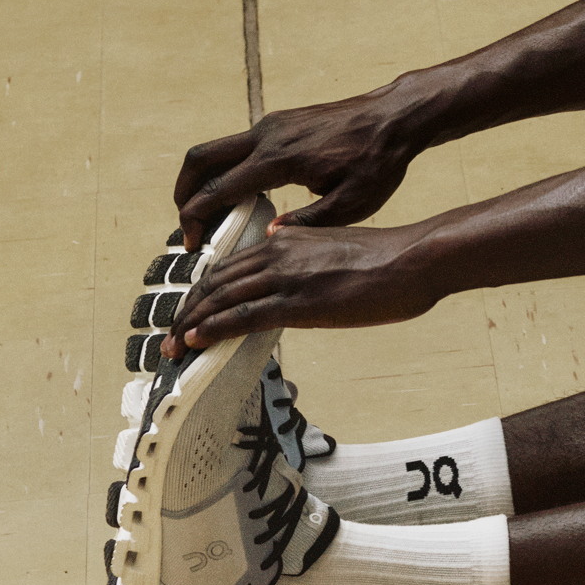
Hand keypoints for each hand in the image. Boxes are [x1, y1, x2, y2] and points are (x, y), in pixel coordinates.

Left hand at [164, 223, 441, 357]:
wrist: (414, 259)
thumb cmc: (389, 254)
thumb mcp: (337, 237)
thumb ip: (304, 241)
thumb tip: (280, 241)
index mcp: (287, 240)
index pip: (229, 265)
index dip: (202, 291)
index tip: (190, 312)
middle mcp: (278, 254)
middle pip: (215, 282)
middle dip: (187, 311)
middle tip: (170, 335)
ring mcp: (287, 278)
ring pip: (221, 300)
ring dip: (191, 325)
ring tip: (173, 347)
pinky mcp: (299, 303)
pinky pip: (243, 316)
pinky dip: (213, 329)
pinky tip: (197, 341)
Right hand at [175, 90, 423, 248]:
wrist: (396, 117)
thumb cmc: (379, 160)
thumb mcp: (352, 203)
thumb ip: (308, 221)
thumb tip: (268, 236)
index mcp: (279, 160)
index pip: (218, 189)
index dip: (196, 219)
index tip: (192, 244)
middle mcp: (267, 136)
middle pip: (199, 160)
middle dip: (183, 194)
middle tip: (187, 227)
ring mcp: (271, 125)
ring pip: (216, 150)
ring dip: (203, 180)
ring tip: (210, 215)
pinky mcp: (280, 123)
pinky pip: (238, 146)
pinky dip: (225, 170)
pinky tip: (242, 196)